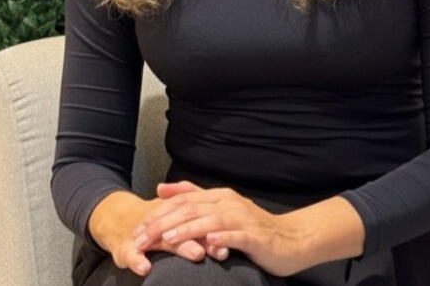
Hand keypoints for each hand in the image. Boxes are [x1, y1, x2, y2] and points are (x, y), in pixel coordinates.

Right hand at [87, 190, 223, 276]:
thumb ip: (198, 229)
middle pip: (188, 230)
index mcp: (177, 217)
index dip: (215, 232)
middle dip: (207, 239)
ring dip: (181, 246)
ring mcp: (145, 236)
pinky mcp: (126, 248)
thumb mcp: (175, 224)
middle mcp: (164, 225)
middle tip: (221, 250)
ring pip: (164, 240)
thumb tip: (225, 239)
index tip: (232, 243)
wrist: (117, 221)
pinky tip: (145, 268)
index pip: (199, 223)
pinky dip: (137, 260)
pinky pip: (131, 254)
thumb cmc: (155, 226)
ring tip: (197, 254)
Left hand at [132, 181, 310, 276]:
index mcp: (219, 196)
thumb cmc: (253, 228)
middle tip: (142, 238)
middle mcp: (229, 203)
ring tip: (168, 239)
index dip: (158, 213)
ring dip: (188, 229)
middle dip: (163, 223)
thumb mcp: (221, 209)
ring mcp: (242, 218)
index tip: (138, 228)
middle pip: (191, 209)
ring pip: (210, 220)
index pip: (182, 201)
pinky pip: (236, 235)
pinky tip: (210, 242)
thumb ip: (193, 197)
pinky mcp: (255, 236)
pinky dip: (222, 237)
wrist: (291, 239)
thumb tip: (161, 188)